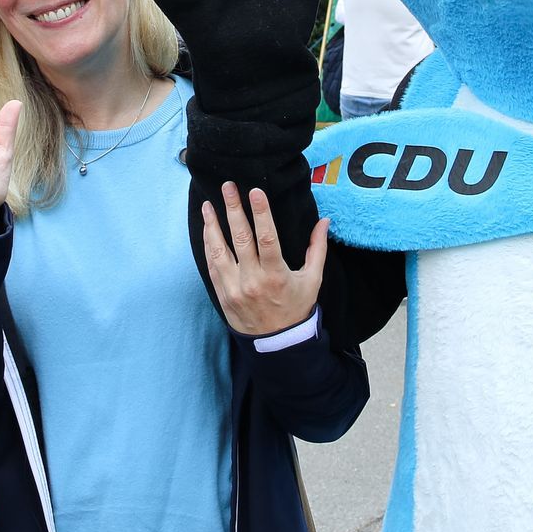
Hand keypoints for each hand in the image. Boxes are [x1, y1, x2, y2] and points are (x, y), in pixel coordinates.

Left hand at [202, 183, 327, 335]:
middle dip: (233, 209)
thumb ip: (316, 249)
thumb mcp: (312, 280)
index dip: (260, 213)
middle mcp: (252, 281)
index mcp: (276, 276)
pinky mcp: (222, 294)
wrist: (276, 344)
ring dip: (212, 225)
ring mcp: (234, 288)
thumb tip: (324, 221)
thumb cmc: (296, 308)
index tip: (254, 192)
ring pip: (219, 251)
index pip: (266, 238)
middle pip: (240, 238)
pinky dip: (208, 245)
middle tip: (228, 186)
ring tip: (208, 204)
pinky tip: (208, 229)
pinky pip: (212, 265)